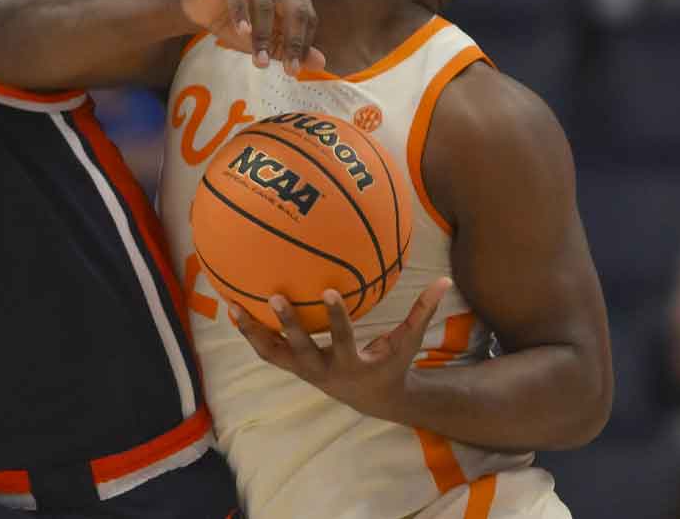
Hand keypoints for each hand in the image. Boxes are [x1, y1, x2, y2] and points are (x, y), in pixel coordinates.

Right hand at [180, 0, 325, 75]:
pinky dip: (240, 13)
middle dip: (291, 40)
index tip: (293, 71)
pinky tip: (241, 32)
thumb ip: (290, 47)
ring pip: (265, 1)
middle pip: (293, 6)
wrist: (198, 7)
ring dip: (263, 34)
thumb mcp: (265, 39)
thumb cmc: (237, 22)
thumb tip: (321, 64)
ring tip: (259, 60)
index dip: (302, 44)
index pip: (306, 15)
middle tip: (287, 69)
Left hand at [230, 277, 451, 423]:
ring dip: (254, 332)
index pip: (343, 339)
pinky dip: (252, 334)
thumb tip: (445, 281)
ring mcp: (306, 372)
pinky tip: (235, 311)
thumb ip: (423, 312)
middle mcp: (324, 371)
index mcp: (352, 364)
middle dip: (288, 325)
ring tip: (234, 306)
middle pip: (302, 349)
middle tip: (274, 295)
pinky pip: (268, 352)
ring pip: (274, 355)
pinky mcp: (294, 369)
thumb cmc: (392, 363)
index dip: (336, 318)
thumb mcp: (408, 342)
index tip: (328, 290)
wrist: (373, 399)